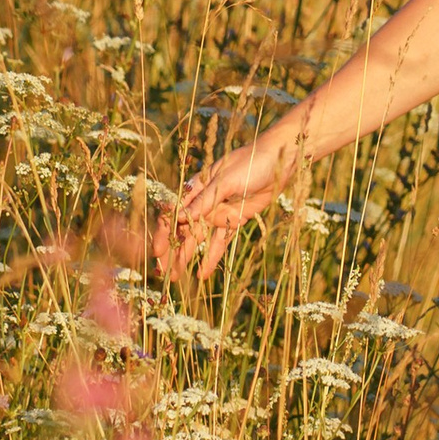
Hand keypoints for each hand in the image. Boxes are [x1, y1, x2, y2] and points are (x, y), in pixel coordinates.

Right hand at [160, 125, 299, 283]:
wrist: (281, 161)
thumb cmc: (251, 162)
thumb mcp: (226, 180)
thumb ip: (204, 201)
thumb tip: (181, 218)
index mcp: (196, 188)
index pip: (174, 213)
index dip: (164, 233)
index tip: (157, 251)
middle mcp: (204, 202)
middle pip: (183, 230)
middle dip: (172, 251)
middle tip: (163, 273)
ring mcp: (218, 212)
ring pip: (198, 239)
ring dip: (187, 257)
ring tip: (177, 278)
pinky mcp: (234, 220)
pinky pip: (220, 241)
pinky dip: (211, 257)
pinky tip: (202, 273)